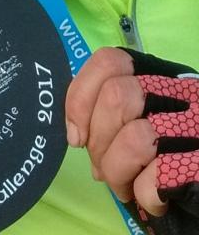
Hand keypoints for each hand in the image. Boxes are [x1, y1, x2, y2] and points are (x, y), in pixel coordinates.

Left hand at [65, 47, 198, 233]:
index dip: (81, 98)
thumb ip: (113, 115)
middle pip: (116, 96)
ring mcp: (196, 125)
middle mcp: (182, 92)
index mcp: (161, 76)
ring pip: (134, 138)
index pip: (110, 61)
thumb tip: (78, 135)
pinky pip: (157, 178)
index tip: (77, 135)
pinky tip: (154, 201)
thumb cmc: (173, 152)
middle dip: (98, 141)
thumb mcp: (143, 120)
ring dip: (116, 172)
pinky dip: (144, 195)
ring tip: (124, 188)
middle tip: (102, 167)